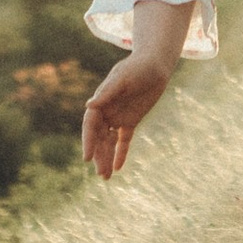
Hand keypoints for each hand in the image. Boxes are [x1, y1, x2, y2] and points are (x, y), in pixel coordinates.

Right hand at [81, 53, 171, 177]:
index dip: (88, 141)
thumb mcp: (122, 79)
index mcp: (101, 101)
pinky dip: (120, 153)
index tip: (87, 158)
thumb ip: (107, 93)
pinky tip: (118, 167)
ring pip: (109, 141)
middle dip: (98, 156)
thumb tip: (88, 106)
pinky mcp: (130, 121)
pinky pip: (123, 140)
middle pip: (98, 138)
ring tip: (106, 177)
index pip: (90, 126)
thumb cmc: (137, 68)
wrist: (155, 65)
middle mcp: (106, 111)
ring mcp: (118, 117)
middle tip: (101, 174)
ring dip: (106, 157)